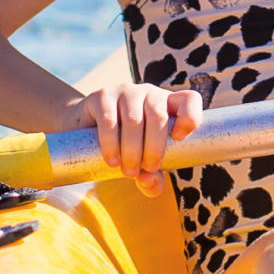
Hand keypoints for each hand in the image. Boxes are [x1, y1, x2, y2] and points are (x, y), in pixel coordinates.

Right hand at [60, 83, 202, 197]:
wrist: (83, 128)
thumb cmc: (124, 146)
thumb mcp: (141, 163)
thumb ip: (152, 178)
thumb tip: (150, 181)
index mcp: (169, 105)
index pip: (190, 100)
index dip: (190, 116)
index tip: (179, 139)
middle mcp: (151, 94)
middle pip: (159, 116)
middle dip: (154, 147)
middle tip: (146, 169)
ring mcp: (127, 92)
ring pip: (134, 119)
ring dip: (132, 149)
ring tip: (128, 171)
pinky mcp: (103, 95)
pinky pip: (109, 120)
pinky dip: (111, 143)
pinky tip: (112, 160)